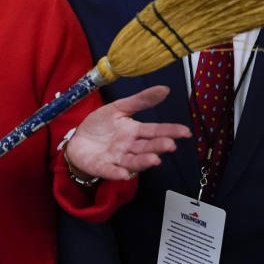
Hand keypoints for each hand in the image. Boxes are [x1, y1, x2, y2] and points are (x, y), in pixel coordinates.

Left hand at [66, 86, 190, 180]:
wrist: (78, 139)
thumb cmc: (100, 125)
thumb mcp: (119, 108)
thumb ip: (141, 100)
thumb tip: (165, 89)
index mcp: (134, 131)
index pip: (155, 131)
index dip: (170, 131)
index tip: (185, 132)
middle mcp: (129, 147)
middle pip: (146, 147)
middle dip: (158, 146)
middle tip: (170, 145)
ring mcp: (117, 159)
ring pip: (133, 161)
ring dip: (143, 161)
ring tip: (155, 159)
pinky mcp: (103, 167)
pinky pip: (111, 171)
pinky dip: (117, 173)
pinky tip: (123, 174)